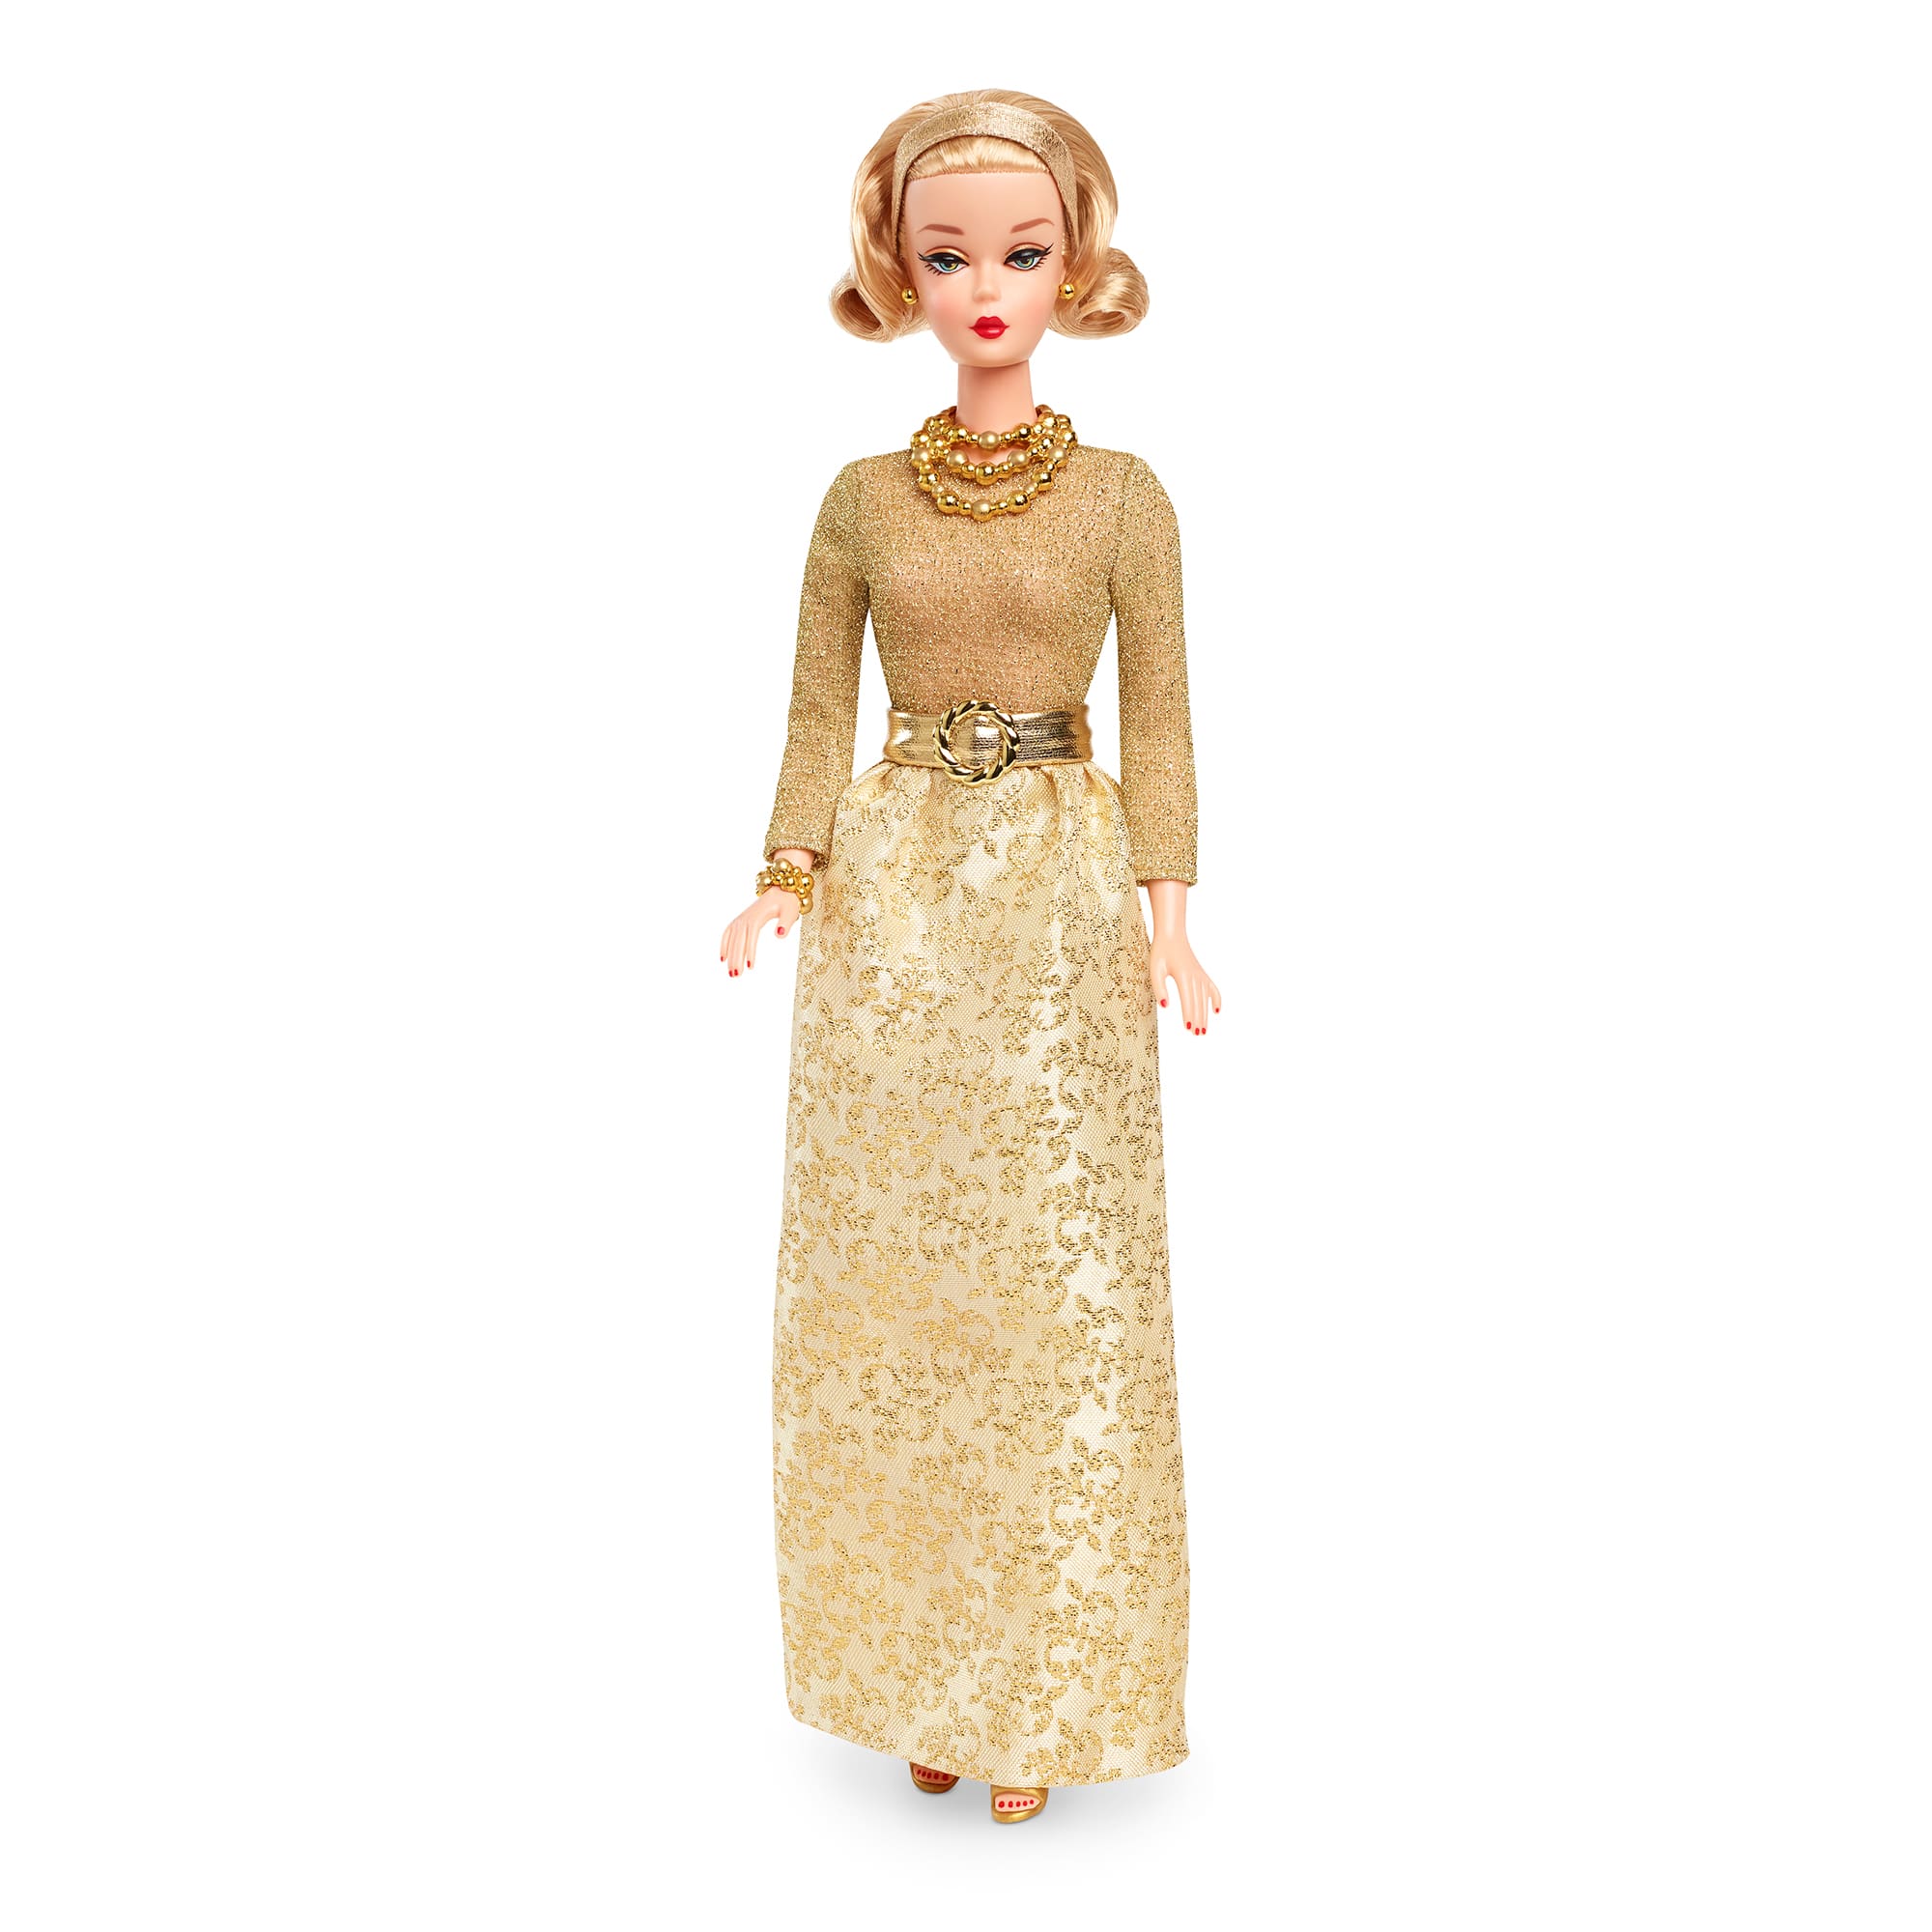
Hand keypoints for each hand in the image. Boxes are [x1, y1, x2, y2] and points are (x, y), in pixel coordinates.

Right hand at [720, 849, 816, 978]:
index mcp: (757, 917)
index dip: (750, 951)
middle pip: (738, 940)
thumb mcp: (791, 911)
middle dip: (736, 958)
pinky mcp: (741, 920)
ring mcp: (741, 918)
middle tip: (736, 975)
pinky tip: (722, 959)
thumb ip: (786, 923)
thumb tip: (779, 934)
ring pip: (732, 939)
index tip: (750, 966)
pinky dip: (724, 945)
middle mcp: (746, 918)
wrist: (782, 888)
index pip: (751, 936)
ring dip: (730, 956)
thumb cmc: (788, 902)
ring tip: (731, 973)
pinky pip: (728, 933)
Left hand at [1148, 928, 1220, 1034]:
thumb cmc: (1161, 952)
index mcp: (1183, 975)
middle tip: (1197, 1034)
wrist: (1172, 935)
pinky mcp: (1201, 973)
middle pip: (1198, 1002)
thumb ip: (1159, 987)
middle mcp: (1195, 976)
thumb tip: (1165, 1006)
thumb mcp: (1154, 969)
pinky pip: (1212, 988)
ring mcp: (1200, 975)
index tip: (1189, 1028)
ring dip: (1204, 1014)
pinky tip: (1217, 1011)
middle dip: (1198, 1019)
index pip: (1187, 999)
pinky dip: (1216, 999)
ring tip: (1203, 1030)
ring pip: (1204, 998)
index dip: (1188, 1014)